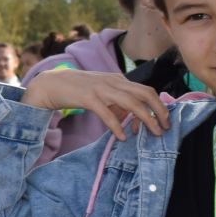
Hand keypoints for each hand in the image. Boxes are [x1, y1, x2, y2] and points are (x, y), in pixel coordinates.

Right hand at [22, 66, 168, 139]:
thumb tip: (130, 118)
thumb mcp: (101, 92)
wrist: (50, 83)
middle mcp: (113, 81)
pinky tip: (122, 137)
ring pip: (132, 103)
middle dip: (159, 111)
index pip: (146, 90)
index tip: (162, 121)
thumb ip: (116, 102)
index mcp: (118, 79)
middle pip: (145, 94)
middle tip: (165, 128)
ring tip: (152, 134)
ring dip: (146, 119)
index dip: (158, 106)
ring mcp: (101, 89)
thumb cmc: (77, 89)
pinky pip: (108, 114)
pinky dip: (117, 127)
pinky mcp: (88, 98)